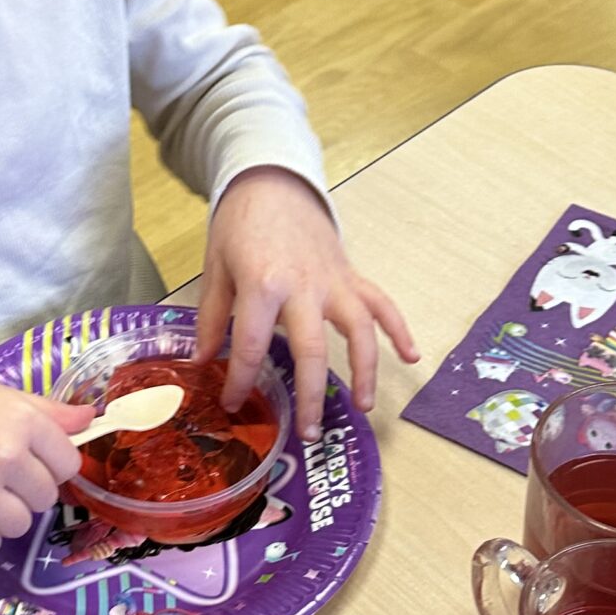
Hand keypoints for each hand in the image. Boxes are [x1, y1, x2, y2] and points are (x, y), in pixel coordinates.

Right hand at [0, 373, 89, 556]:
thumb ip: (47, 411)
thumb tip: (92, 418)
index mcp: (21, 422)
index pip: (67, 463)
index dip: (50, 464)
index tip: (28, 460)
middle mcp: (4, 456)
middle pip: (45, 497)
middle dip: (26, 491)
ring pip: (20, 525)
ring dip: (4, 515)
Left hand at [197, 167, 416, 440]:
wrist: (272, 181)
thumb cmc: (239, 225)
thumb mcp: (215, 269)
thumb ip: (211, 317)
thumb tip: (204, 361)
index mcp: (262, 285)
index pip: (250, 345)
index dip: (241, 381)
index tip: (233, 404)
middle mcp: (303, 287)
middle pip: (312, 350)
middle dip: (311, 395)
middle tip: (309, 433)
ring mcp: (333, 281)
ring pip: (359, 330)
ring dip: (365, 371)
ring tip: (364, 408)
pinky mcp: (350, 275)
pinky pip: (381, 304)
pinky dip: (400, 330)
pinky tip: (411, 358)